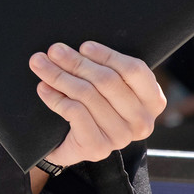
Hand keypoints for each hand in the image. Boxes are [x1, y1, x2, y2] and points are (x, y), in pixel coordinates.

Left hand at [29, 41, 163, 170]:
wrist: (74, 146)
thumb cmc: (94, 109)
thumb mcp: (108, 88)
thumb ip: (105, 69)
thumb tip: (77, 48)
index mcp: (152, 100)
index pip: (134, 70)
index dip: (108, 55)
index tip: (83, 46)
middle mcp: (141, 121)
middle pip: (107, 80)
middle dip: (75, 62)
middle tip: (54, 51)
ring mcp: (120, 137)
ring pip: (87, 94)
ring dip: (59, 76)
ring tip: (41, 64)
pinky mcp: (98, 147)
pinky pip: (74, 112)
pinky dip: (55, 97)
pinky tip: (44, 89)